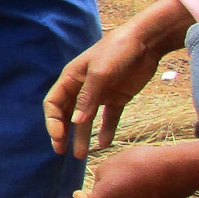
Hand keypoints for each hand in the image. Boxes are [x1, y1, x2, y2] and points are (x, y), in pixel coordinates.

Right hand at [46, 0, 192, 157]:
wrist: (146, 42)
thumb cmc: (117, 51)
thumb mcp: (100, 73)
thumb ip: (88, 98)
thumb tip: (76, 122)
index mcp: (71, 78)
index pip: (54, 103)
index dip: (52, 120)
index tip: (57, 136)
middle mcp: (82, 88)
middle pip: (67, 114)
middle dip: (63, 133)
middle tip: (61, 151)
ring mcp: (100, 94)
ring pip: (86, 120)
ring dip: (82, 137)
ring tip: (81, 156)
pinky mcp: (117, 98)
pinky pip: (108, 118)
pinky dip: (106, 131)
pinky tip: (104, 144)